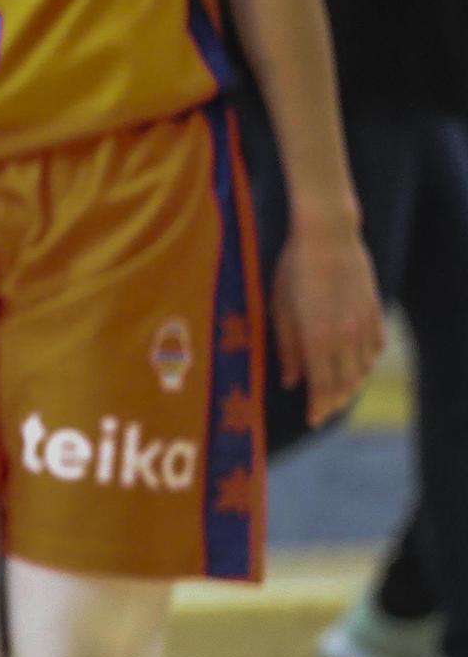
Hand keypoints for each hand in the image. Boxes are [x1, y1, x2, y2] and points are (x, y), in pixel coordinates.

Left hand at [272, 219, 384, 426]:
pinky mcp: (376, 313)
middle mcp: (346, 337)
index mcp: (318, 337)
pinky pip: (375, 349)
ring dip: (351, 385)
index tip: (312, 420)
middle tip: (322, 410)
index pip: (322, 387)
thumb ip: (286, 347)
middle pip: (345, 384)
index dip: (318, 407)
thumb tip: (290, 381)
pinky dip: (366, 363)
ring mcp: (365, 326)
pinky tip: (356, 365)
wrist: (329, 237)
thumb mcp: (280, 306)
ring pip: (363, 369)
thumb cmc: (293, 269)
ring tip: (337, 392)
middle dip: (333, 402)